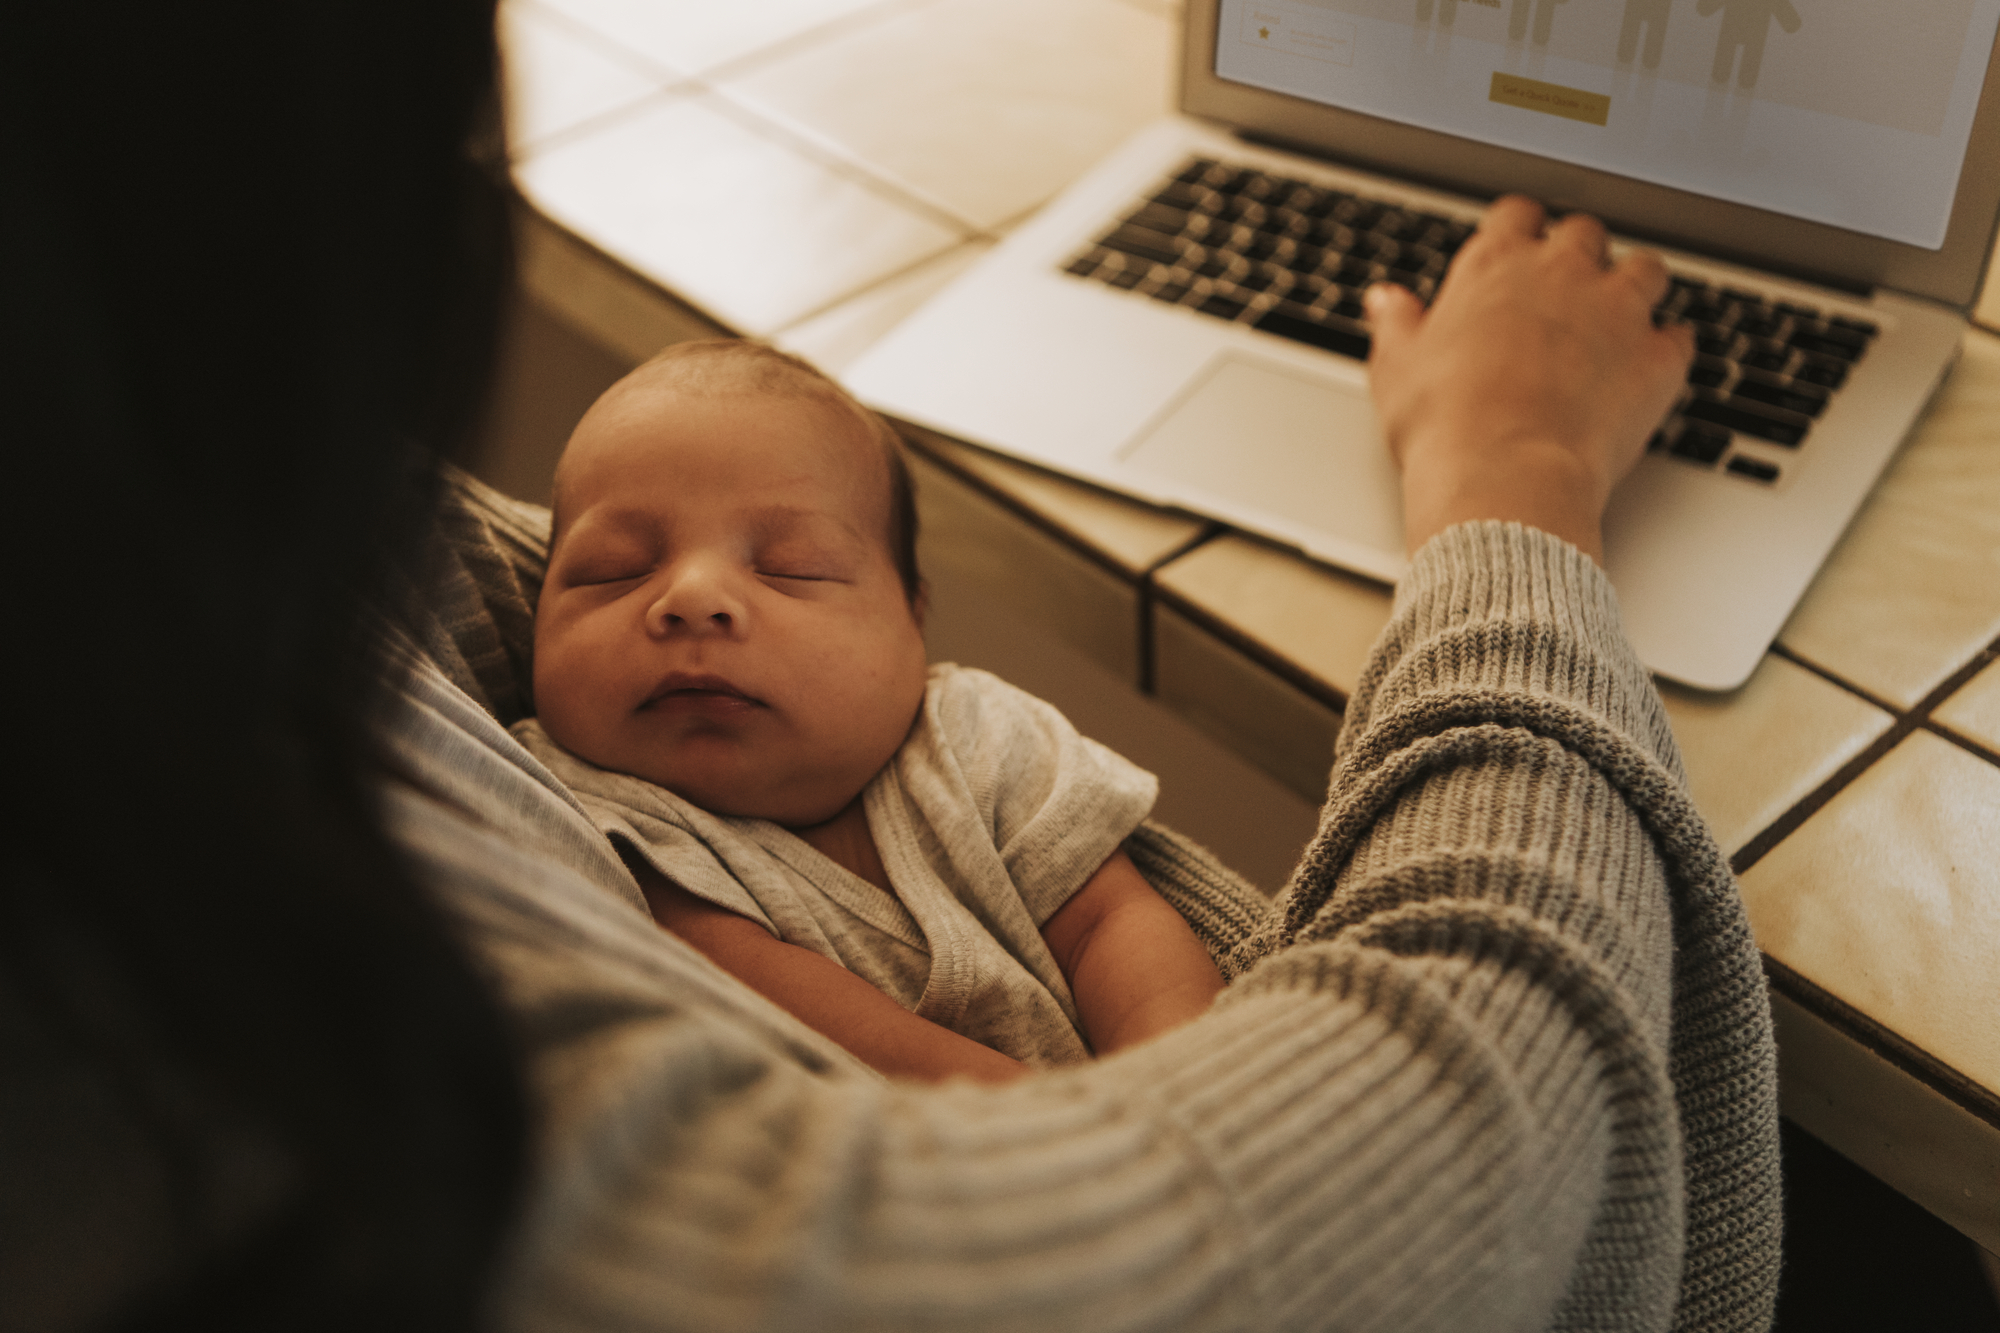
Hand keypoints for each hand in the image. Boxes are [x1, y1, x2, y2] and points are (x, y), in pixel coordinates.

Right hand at [1365, 196, 1694, 561]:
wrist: (1505, 472)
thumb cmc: (1444, 423)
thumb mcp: (1396, 368)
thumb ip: (1397, 324)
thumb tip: (1385, 301)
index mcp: (1495, 267)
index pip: (1516, 215)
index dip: (1519, 229)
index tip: (1516, 246)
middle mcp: (1562, 274)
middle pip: (1584, 233)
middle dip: (1578, 254)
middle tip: (1565, 285)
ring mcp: (1617, 311)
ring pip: (1645, 269)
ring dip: (1634, 285)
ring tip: (1620, 313)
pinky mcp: (1657, 357)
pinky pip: (1680, 336)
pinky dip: (1669, 346)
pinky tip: (1654, 362)